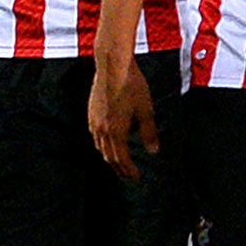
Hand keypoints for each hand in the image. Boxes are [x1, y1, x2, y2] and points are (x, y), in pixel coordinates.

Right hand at [87, 56, 158, 181]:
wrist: (113, 67)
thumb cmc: (132, 87)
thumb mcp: (146, 111)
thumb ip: (149, 133)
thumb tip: (154, 151)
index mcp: (116, 131)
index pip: (121, 159)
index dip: (129, 170)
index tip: (136, 177)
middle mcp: (102, 129)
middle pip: (109, 156)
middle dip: (119, 168)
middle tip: (128, 175)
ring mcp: (94, 121)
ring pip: (100, 146)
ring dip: (110, 157)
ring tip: (119, 162)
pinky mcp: (91, 112)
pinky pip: (95, 135)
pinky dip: (102, 144)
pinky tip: (108, 141)